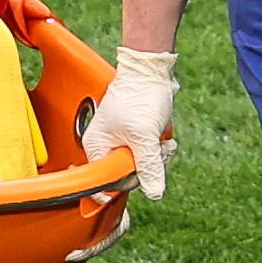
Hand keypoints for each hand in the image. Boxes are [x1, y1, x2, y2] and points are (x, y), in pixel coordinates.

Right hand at [95, 45, 181, 198]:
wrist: (152, 70)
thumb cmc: (141, 95)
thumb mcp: (145, 136)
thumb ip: (148, 166)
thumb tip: (154, 192)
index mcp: (96, 146)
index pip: (104, 181)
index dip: (123, 185)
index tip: (142, 181)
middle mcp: (105, 146)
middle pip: (125, 175)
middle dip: (146, 167)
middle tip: (157, 154)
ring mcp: (120, 142)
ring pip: (139, 166)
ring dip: (156, 158)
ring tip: (163, 145)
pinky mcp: (134, 137)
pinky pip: (146, 155)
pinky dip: (158, 151)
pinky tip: (165, 141)